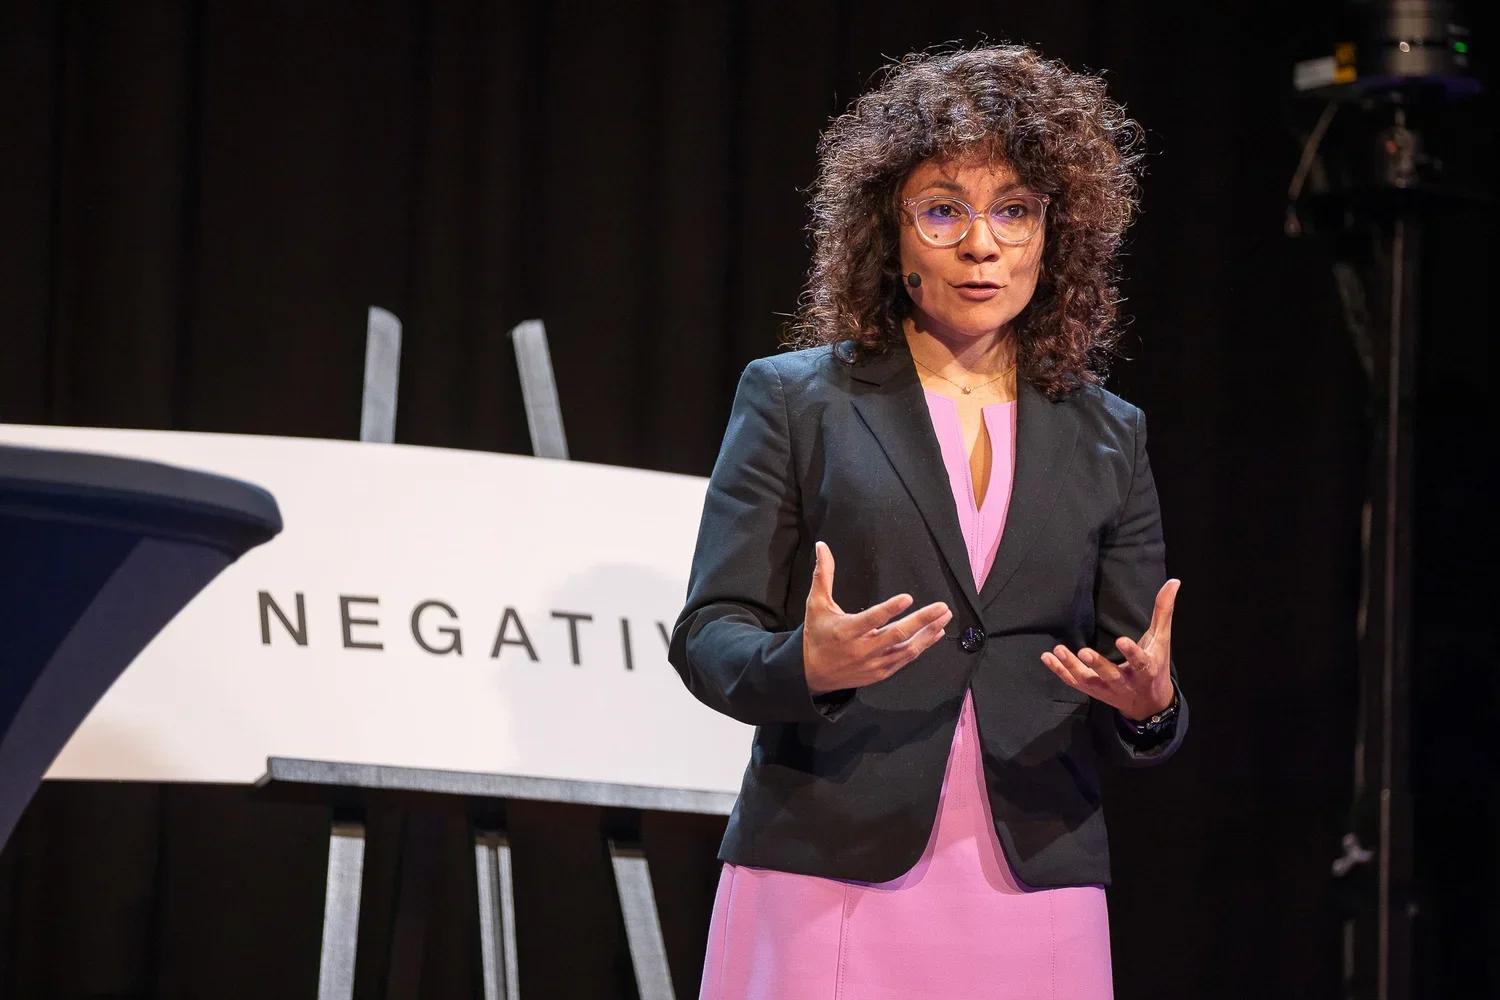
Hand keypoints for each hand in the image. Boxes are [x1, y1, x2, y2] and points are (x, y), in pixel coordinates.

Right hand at [803, 541, 951, 696]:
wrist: (812, 674)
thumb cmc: (817, 636)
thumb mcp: (816, 605)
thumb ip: (823, 575)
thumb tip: (822, 546)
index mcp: (846, 631)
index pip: (871, 619)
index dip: (889, 609)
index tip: (907, 598)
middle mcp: (862, 649)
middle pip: (897, 634)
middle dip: (922, 620)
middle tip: (941, 607)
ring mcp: (873, 663)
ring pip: (906, 649)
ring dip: (927, 633)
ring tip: (944, 618)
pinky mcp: (881, 672)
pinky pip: (905, 660)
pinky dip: (922, 647)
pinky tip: (934, 634)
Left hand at [1040, 579, 1179, 720]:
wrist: (1149, 704)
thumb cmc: (1156, 666)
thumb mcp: (1162, 641)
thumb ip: (1164, 611)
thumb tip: (1174, 581)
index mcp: (1146, 670)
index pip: (1140, 662)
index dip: (1131, 652)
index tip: (1121, 640)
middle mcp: (1126, 683)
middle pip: (1110, 675)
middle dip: (1097, 665)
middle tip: (1083, 652)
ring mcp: (1107, 689)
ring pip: (1088, 681)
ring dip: (1072, 667)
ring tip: (1058, 650)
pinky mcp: (1092, 691)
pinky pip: (1074, 683)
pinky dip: (1059, 671)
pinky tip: (1046, 657)